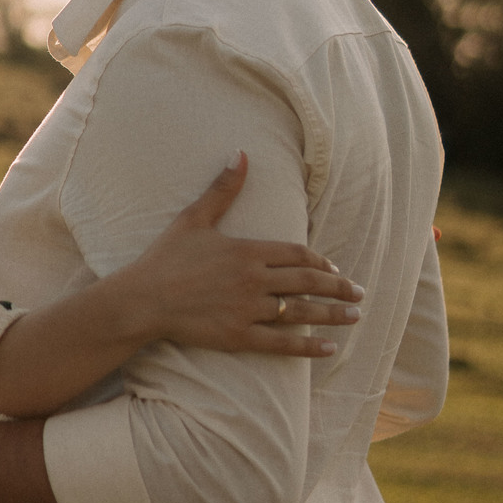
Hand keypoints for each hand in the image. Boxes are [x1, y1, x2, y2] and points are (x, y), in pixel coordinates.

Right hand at [132, 153, 365, 357]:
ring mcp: (249, 310)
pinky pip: (282, 343)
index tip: (335, 269)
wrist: (143, 300)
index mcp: (248, 250)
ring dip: (333, 315)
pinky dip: (307, 346)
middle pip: (308, 283)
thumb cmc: (165, 258)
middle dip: (339, 288)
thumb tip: (241, 154)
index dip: (320, 262)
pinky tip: (328, 348)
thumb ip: (223, 189)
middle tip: (359, 293)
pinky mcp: (240, 336)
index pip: (298, 255)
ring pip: (301, 312)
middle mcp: (254, 280)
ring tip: (355, 317)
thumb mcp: (194, 218)